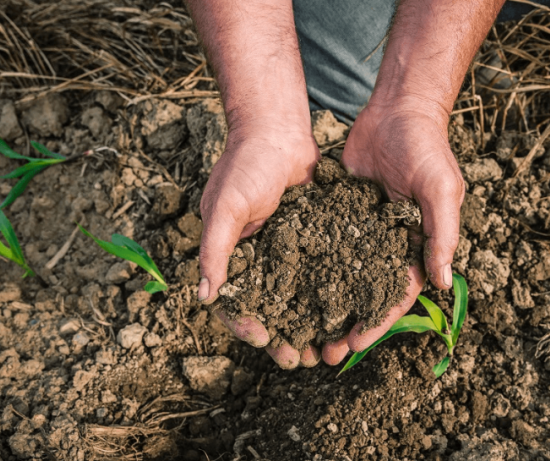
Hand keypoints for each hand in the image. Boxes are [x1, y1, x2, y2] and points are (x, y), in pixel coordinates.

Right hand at [200, 124, 321, 367]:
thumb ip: (215, 250)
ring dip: (307, 323)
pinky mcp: (311, 238)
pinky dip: (329, 294)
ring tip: (324, 348)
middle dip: (282, 334)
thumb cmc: (245, 165)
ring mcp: (284, 249)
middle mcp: (256, 256)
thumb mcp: (226, 208)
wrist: (278, 129)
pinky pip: (319, 272)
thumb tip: (204, 296)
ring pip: (296, 297)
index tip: (265, 341)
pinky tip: (345, 312)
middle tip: (300, 359)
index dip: (247, 325)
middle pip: (268, 307)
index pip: (233, 301)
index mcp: (229, 254)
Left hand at [321, 98, 464, 364]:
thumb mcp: (440, 190)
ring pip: (339, 278)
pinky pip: (321, 246)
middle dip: (345, 326)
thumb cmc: (426, 149)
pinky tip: (284, 288)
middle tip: (321, 353)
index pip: (396, 296)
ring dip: (322, 306)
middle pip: (364, 296)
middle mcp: (387, 245)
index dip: (376, 323)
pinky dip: (306, 268)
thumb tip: (440, 284)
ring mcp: (360, 231)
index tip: (353, 345)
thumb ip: (440, 234)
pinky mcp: (337, 213)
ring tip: (299, 332)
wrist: (397, 110)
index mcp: (416, 248)